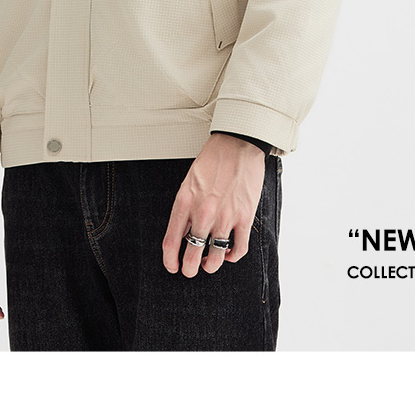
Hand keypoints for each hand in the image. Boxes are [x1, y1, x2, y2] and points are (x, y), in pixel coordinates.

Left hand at [161, 134, 265, 277]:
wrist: (237, 144)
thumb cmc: (213, 160)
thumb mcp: (189, 182)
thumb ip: (185, 207)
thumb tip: (184, 232)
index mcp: (184, 202)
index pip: (171, 242)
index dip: (170, 260)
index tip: (172, 267)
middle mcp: (202, 213)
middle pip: (192, 255)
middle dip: (189, 269)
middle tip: (190, 270)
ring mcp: (224, 217)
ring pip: (215, 258)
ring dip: (211, 265)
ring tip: (210, 263)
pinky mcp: (244, 217)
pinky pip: (238, 249)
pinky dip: (232, 256)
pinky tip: (228, 253)